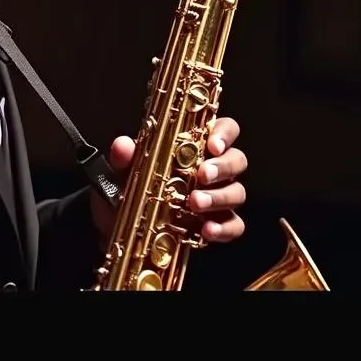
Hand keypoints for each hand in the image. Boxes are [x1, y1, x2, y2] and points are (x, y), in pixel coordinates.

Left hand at [90, 117, 247, 244]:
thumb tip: (123, 145)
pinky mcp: (219, 225)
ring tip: (195, 203)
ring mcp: (219, 198)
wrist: (124, 230)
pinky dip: (223, 228)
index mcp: (197, 147)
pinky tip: (206, 230)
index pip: (225, 130)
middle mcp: (214, 170)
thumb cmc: (132, 191)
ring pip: (237, 192)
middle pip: (237, 160)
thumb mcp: (123, 172)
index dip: (224, 134)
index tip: (212, 144)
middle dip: (222, 166)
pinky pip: (234, 226)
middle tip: (202, 175)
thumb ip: (124, 157)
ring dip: (219, 197)